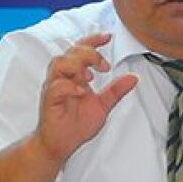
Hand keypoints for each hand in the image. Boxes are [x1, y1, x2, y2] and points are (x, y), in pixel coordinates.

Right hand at [35, 33, 137, 162]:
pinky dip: (70, 86)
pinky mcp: (50, 101)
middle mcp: (64, 78)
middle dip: (90, 53)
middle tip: (104, 66)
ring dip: (77, 66)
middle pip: (72, 52)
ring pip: (60, 63)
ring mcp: (55, 88)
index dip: (93, 41)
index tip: (108, 37)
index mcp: (75, 76)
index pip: (81, 50)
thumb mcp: (103, 106)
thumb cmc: (76, 125)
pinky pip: (56, 87)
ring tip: (90, 78)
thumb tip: (132, 78)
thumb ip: (116, 91)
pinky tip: (81, 92)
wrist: (61, 144)